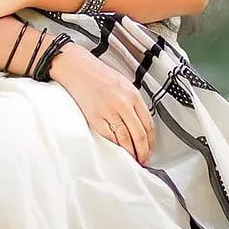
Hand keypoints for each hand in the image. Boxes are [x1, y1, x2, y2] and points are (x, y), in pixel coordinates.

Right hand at [50, 44, 154, 164]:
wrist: (78, 69)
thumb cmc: (99, 75)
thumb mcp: (124, 84)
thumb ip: (134, 103)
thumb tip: (141, 123)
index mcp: (133, 95)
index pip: (148, 124)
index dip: (151, 141)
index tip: (150, 148)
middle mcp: (123, 104)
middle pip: (139, 135)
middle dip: (143, 151)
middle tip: (143, 159)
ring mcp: (109, 112)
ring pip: (125, 140)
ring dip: (130, 152)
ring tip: (132, 158)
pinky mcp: (95, 118)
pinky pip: (109, 137)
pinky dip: (115, 146)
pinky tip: (118, 150)